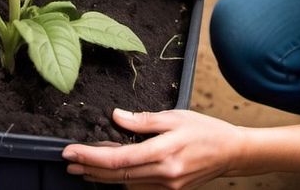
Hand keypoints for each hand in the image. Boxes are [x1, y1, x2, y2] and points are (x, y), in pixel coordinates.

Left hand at [63, 108, 247, 188]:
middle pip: (117, 177)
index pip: (118, 160)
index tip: (71, 151)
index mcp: (164, 153)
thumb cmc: (205, 130)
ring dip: (102, 176)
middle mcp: (163, 175)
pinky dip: (122, 179)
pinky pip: (139, 186)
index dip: (91, 157)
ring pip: (126, 184)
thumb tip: (116, 117)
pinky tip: (111, 171)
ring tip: (83, 167)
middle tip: (68, 162)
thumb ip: (144, 120)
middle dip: (89, 170)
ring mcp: (166, 187)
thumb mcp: (175, 116)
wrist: (230, 153)